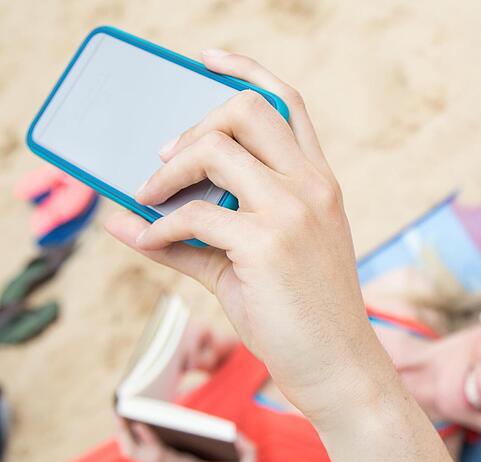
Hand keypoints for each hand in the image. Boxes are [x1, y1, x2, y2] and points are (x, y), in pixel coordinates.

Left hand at [104, 50, 391, 424]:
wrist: (340, 367)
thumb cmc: (302, 316)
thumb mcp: (251, 265)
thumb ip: (193, 236)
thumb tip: (124, 219)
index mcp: (319, 184)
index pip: (287, 103)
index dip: (246, 69)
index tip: (208, 59)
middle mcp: (311, 188)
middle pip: (247, 109)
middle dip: (194, 124)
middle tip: (166, 160)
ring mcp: (293, 212)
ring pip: (215, 150)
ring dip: (167, 172)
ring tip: (149, 199)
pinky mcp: (266, 244)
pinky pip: (193, 216)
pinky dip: (160, 227)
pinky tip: (148, 240)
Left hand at [116, 416, 256, 461]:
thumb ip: (249, 455)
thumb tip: (236, 435)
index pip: (162, 456)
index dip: (149, 439)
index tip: (138, 422)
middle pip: (138, 454)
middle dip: (125, 434)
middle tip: (119, 410)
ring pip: (135, 453)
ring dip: (124, 434)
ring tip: (122, 409)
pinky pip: (141, 450)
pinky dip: (133, 436)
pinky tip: (133, 418)